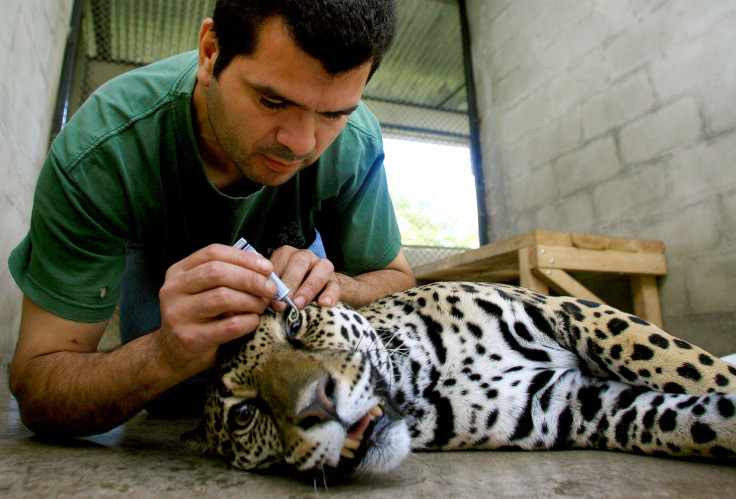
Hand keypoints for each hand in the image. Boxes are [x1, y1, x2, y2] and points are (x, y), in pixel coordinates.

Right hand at [155, 244, 276, 375]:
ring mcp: (179, 315)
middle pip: (218, 273)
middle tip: (270, 289)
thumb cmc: (198, 318)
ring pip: (223, 297)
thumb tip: (264, 269)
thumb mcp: (204, 291)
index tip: (267, 267)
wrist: (173, 355)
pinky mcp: (191, 338)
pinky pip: (230, 325)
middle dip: (251, 279)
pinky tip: (253, 322)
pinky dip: (249, 321)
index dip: (244, 258)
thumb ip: (227, 276)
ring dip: (251, 300)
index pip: (213, 253)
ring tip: (261, 306)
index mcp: (178, 272)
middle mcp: (173, 290)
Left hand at [269, 246, 339, 308]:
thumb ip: (268, 286)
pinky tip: (324, 304)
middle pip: (300, 262)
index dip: (274, 279)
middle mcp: (305, 256)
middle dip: (290, 283)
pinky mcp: (334, 280)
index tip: (268, 297)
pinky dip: (330, 295)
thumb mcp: (276, 285)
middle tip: (283, 302)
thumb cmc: (287, 290)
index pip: (280, 260)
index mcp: (287, 254)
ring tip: (299, 305)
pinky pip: (334, 285)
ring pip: (321, 269)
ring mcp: (321, 266)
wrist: (313, 293)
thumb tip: (259, 297)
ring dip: (308, 288)